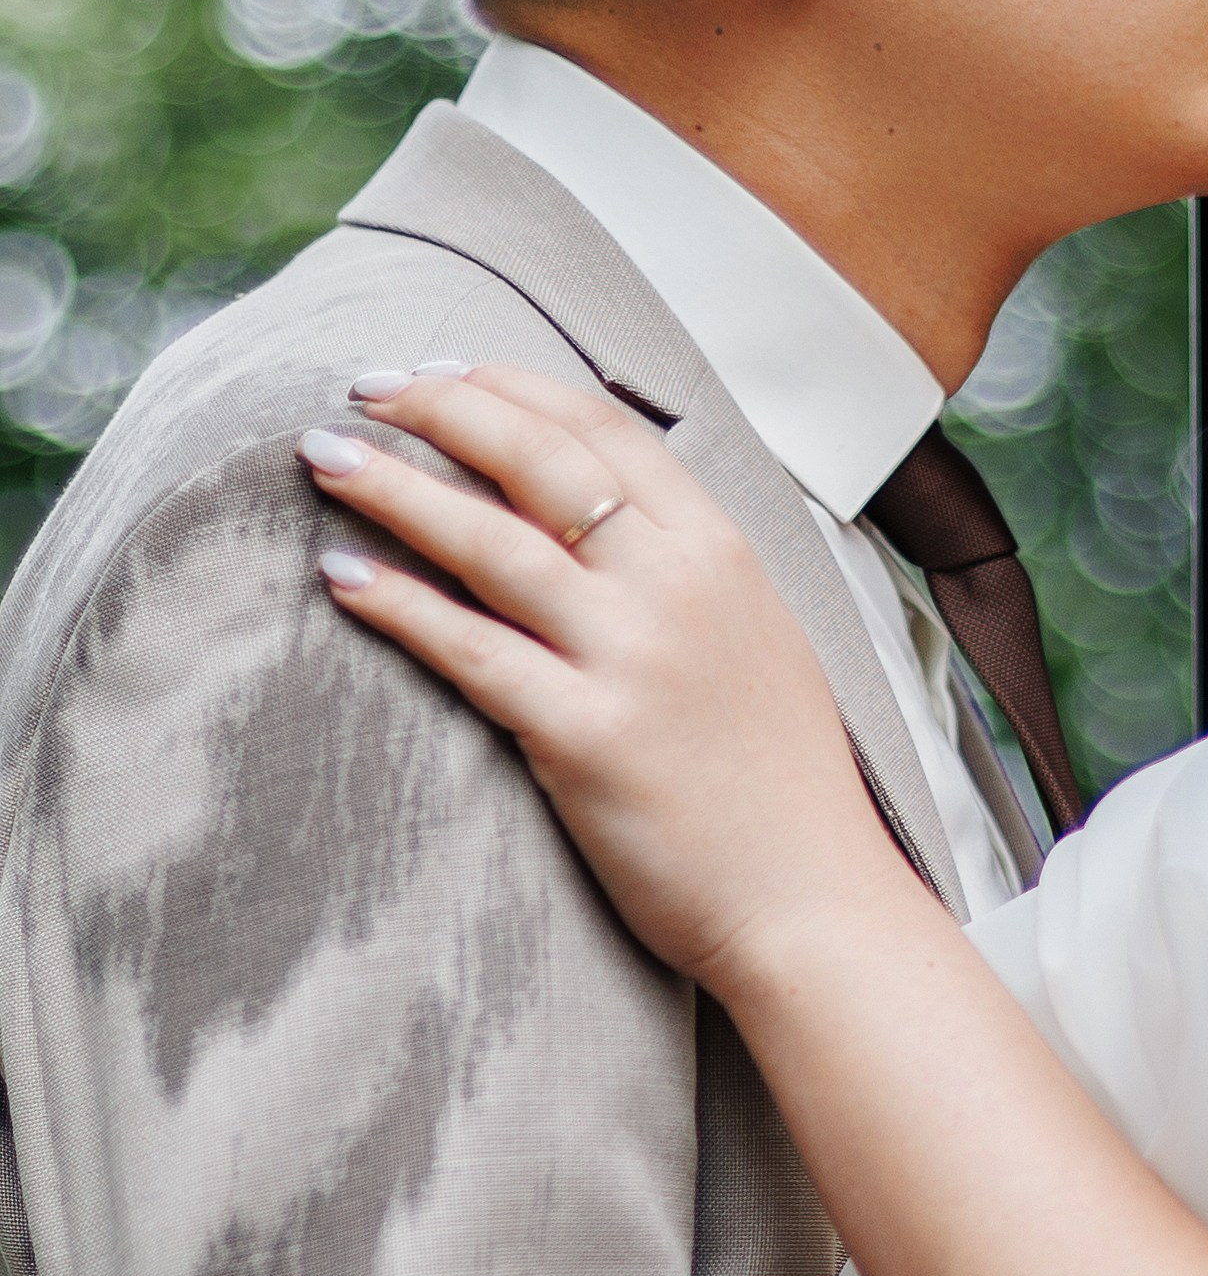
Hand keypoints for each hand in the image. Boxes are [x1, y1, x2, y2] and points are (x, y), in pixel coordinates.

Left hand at [300, 364, 915, 998]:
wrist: (815, 903)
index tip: (442, 372)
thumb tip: (603, 519)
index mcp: (724, 553)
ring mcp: (634, 659)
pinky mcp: (587, 737)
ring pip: (492, 543)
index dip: (511, 387)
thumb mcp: (760, 640)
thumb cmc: (783, 788)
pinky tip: (343, 576)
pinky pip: (472, 652)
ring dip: (395, 488)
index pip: (605, 429)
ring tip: (323, 457)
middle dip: (440, 409)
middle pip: (538, 460)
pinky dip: (400, 605)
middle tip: (366, 389)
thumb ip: (689, 573)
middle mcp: (679, 588)